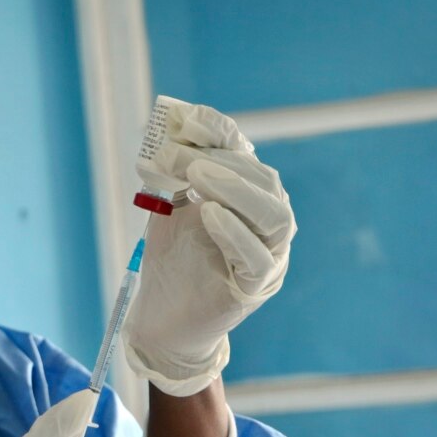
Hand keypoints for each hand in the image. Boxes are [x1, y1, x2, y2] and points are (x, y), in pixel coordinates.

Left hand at [122, 101, 295, 396]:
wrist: (162, 316)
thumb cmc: (173, 258)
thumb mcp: (172, 205)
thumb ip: (178, 169)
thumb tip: (176, 120)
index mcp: (251, 199)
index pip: (247, 156)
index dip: (220, 135)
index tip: (185, 122)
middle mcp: (269, 225)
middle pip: (263, 182)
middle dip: (219, 161)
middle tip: (177, 155)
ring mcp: (269, 257)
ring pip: (274, 216)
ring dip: (235, 188)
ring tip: (196, 175)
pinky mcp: (255, 287)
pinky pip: (257, 257)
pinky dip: (234, 231)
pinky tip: (208, 213)